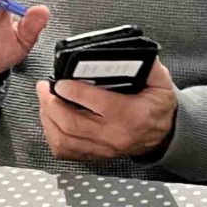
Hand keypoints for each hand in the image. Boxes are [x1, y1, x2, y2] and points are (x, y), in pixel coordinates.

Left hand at [36, 60, 178, 161]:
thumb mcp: (160, 83)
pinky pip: (65, 151)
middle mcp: (113, 134)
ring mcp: (102, 148)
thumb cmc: (157, 109)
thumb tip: (135, 51)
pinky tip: (49, 120)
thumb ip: (149, 66)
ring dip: (48, 119)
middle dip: (52, 104)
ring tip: (44, 101)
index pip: (98, 104)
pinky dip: (52, 135)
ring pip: (65, 139)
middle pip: (73, 123)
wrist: (162, 135)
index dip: (74, 92)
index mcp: (130, 114)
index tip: (61, 81)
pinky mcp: (94, 154)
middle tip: (44, 87)